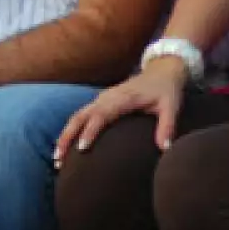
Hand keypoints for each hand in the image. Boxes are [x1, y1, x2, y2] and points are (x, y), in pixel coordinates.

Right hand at [54, 58, 188, 163]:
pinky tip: (66, 146)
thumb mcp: (171, 106)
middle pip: (80, 116)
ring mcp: (102, 98)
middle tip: (58, 159)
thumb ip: (167, 126)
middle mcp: (107, 97)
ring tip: (57, 158)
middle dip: (67, 137)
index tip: (82, 148)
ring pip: (77, 116)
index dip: (90, 131)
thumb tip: (164, 149)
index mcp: (123, 98)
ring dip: (65, 135)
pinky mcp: (100, 102)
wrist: (161, 70)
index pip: (102, 114)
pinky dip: (71, 130)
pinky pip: (81, 116)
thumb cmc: (166, 90)